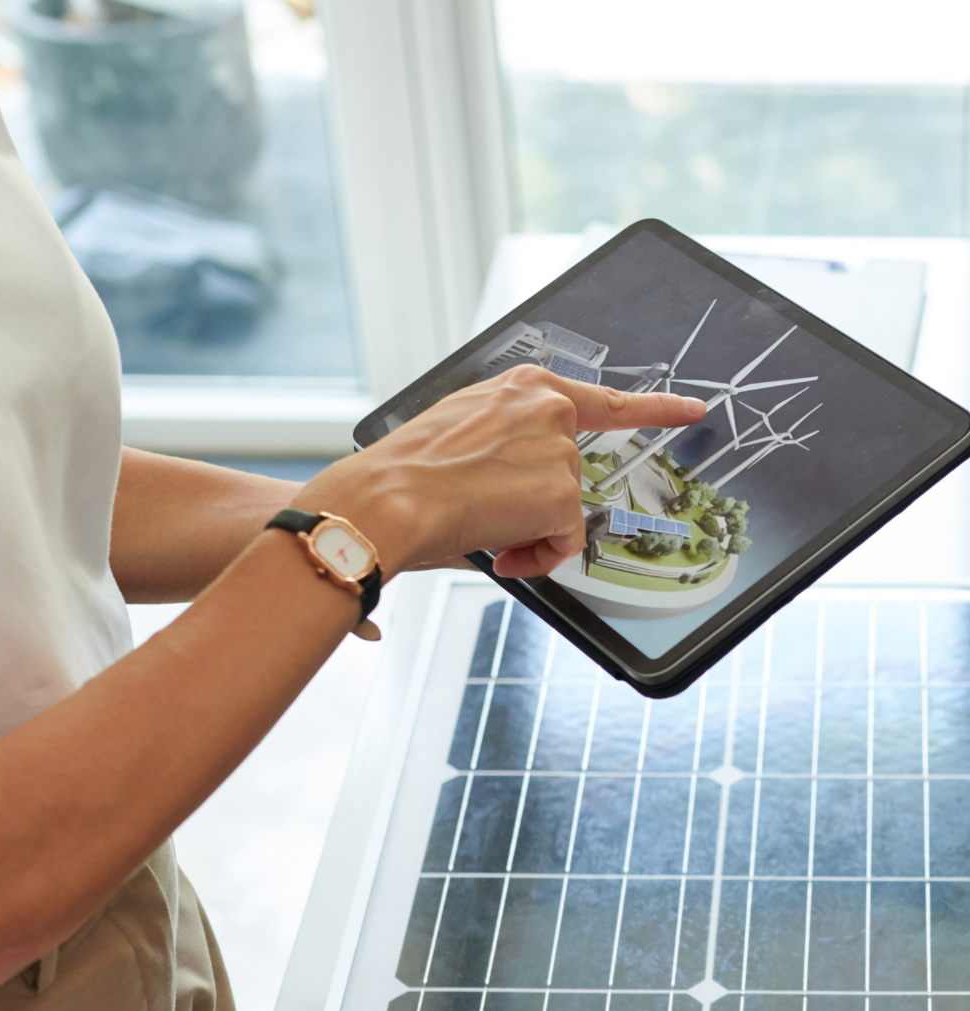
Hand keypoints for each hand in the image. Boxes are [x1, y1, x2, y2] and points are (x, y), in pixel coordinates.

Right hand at [294, 368, 705, 579]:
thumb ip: (502, 442)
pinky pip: (563, 542)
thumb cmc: (403, 473)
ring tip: (479, 528)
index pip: (603, 397)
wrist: (388, 498)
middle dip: (535, 508)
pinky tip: (500, 551)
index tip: (690, 411)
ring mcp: (559, 449)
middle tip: (493, 522)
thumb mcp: (458, 432)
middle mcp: (547, 408)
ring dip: (526, 533)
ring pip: (562, 512)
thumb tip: (511, 486)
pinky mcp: (561, 492)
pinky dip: (535, 557)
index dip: (655, 407)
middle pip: (569, 475)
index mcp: (521, 385)